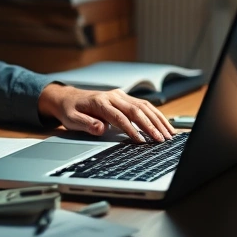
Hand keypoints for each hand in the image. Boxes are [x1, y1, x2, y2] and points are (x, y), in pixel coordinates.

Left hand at [37, 84, 174, 141]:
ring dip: (157, 120)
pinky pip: (144, 105)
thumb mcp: (71, 120)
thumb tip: (100, 128)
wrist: (68, 98)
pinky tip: (164, 124)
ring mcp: (120, 96)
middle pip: (136, 110)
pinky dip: (156, 115)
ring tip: (168, 134)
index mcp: (100, 102)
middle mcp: (112, 96)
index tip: (141, 141)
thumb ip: (86, 124)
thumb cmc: (70, 110)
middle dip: (150, 126)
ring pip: (143, 106)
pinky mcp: (125, 98)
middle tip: (161, 139)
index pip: (119, 117)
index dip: (131, 129)